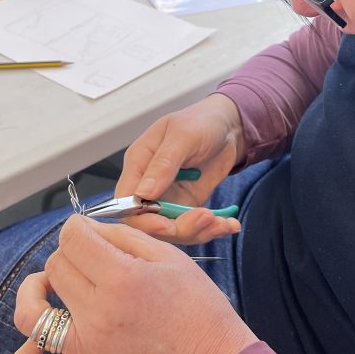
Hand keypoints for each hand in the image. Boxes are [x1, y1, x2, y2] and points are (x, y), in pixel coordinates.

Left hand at [12, 216, 258, 353]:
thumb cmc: (199, 308)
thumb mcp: (170, 256)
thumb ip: (123, 236)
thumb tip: (87, 229)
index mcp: (121, 278)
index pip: (72, 237)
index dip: (78, 227)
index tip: (88, 232)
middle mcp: (98, 314)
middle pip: (55, 267)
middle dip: (70, 255)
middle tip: (92, 261)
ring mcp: (87, 351)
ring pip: (31, 314)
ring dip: (34, 294)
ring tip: (48, 289)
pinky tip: (35, 344)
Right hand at [116, 94, 244, 243]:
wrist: (228, 127)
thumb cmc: (201, 122)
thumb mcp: (182, 136)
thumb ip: (163, 163)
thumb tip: (144, 192)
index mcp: (138, 163)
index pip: (126, 201)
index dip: (142, 218)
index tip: (165, 225)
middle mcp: (149, 185)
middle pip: (148, 222)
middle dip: (176, 228)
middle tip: (204, 220)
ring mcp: (168, 198)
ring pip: (173, 230)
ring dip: (198, 231)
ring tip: (220, 222)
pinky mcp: (187, 206)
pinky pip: (193, 227)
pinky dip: (211, 229)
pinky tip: (229, 225)